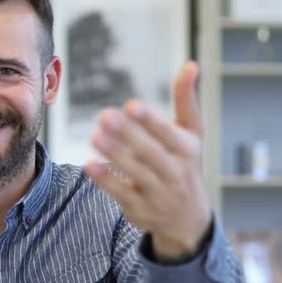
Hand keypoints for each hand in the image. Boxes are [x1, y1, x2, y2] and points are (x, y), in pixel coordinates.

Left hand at [85, 61, 210, 259]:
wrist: (188, 219)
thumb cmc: (186, 164)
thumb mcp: (192, 134)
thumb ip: (186, 100)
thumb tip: (191, 64)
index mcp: (187, 150)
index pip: (168, 133)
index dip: (151, 120)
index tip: (132, 104)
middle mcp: (175, 172)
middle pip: (150, 152)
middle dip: (127, 134)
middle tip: (104, 114)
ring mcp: (158, 193)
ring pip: (135, 172)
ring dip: (114, 154)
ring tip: (94, 136)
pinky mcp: (140, 208)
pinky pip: (121, 193)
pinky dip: (106, 180)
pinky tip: (89, 165)